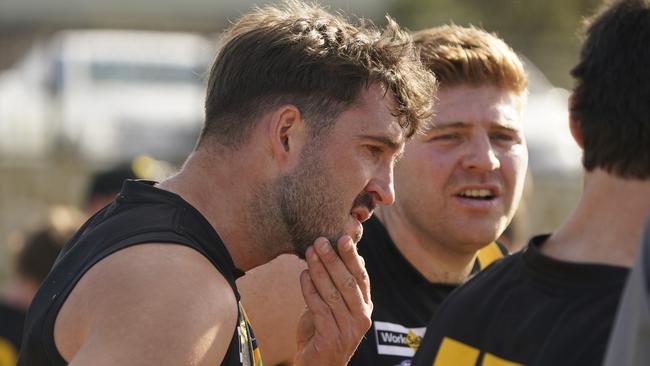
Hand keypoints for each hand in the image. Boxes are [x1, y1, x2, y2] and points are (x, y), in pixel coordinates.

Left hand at [293, 236, 372, 365]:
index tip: (343, 237)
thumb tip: (349, 254)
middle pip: (348, 283)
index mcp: (365, 307)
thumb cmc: (324, 332)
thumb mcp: (335, 306)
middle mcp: (362, 318)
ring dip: (319, 270)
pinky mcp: (332, 338)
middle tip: (320, 240)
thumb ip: (340, 285)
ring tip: (309, 252)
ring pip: (333, 293)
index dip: (352, 257)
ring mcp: (348, 330)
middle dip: (333, 259)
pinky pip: (319, 308)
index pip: (361, 277)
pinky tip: (302, 275)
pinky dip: (309, 290)